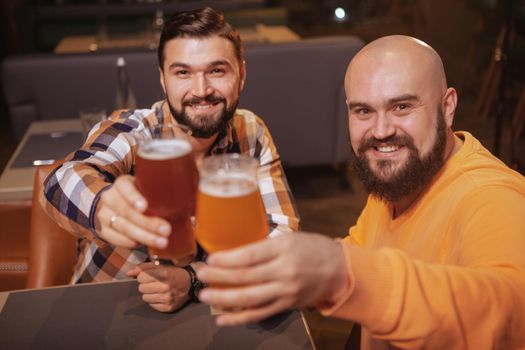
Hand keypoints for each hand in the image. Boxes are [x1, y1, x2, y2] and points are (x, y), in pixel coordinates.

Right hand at [95, 175, 169, 248]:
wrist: (113, 205)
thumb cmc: (140, 196)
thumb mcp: (146, 188)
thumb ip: (161, 191)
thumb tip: (191, 198)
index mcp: (122, 184)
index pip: (124, 187)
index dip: (133, 197)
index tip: (145, 207)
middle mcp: (110, 198)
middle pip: (127, 212)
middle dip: (148, 223)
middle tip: (166, 230)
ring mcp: (104, 215)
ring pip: (124, 227)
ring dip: (144, 236)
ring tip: (162, 242)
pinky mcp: (104, 231)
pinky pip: (118, 239)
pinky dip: (133, 243)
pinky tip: (146, 245)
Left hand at [127, 262, 190, 312]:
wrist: (190, 284)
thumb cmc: (174, 273)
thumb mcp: (161, 266)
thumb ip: (143, 267)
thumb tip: (128, 273)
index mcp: (164, 274)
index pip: (141, 277)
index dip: (143, 276)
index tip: (150, 276)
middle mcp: (166, 287)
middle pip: (141, 288)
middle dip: (146, 284)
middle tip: (155, 282)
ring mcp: (167, 298)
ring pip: (145, 298)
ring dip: (149, 293)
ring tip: (158, 289)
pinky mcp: (168, 308)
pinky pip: (151, 305)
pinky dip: (155, 300)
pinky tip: (161, 295)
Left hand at [196, 233, 349, 325]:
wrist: (339, 270)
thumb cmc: (311, 248)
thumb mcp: (289, 238)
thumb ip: (264, 246)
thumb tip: (233, 253)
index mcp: (284, 249)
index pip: (250, 255)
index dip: (228, 259)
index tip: (210, 258)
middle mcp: (284, 271)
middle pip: (246, 277)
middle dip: (220, 277)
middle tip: (201, 274)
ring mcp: (285, 291)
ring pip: (250, 298)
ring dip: (224, 299)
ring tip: (205, 296)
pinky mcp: (286, 305)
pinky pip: (259, 314)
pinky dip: (239, 318)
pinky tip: (222, 319)